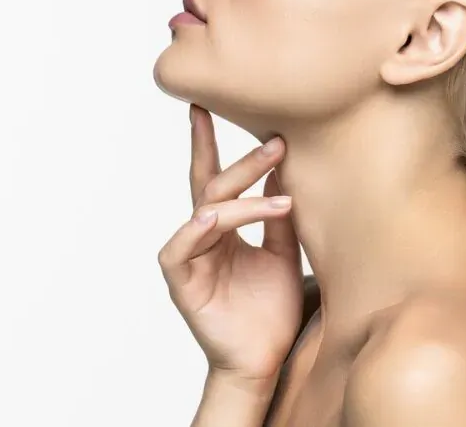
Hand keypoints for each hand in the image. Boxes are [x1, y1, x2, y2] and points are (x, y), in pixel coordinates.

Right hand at [158, 104, 303, 382]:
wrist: (263, 360)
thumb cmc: (271, 308)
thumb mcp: (285, 253)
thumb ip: (278, 215)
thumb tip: (285, 170)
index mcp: (224, 227)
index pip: (216, 176)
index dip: (209, 141)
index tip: (208, 105)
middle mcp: (203, 236)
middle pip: (213, 186)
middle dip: (241, 162)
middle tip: (274, 142)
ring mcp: (190, 256)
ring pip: (207, 212)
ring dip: (243, 201)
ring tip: (280, 201)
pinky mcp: (181, 281)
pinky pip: (180, 249)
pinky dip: (196, 232)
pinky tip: (212, 219)